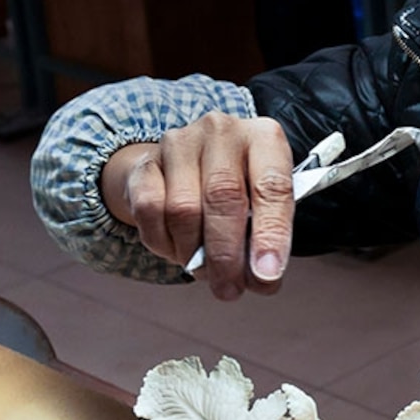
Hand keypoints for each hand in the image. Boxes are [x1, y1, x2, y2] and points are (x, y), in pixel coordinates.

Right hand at [103, 115, 293, 298]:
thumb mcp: (262, 202)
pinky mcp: (146, 162)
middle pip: (223, 198)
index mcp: (263, 137)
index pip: (273, 186)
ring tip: (204, 271)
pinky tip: (177, 250)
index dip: (271, 234)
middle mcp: (222, 131)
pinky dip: (163, 242)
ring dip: (193, 254)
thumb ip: (265, 237)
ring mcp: (181, 142)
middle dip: (226, 255)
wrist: (188, 161)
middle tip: (229, 289)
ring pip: (183, 210)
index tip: (267, 274)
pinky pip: (149, 211)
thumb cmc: (237, 186)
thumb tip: (261, 279)